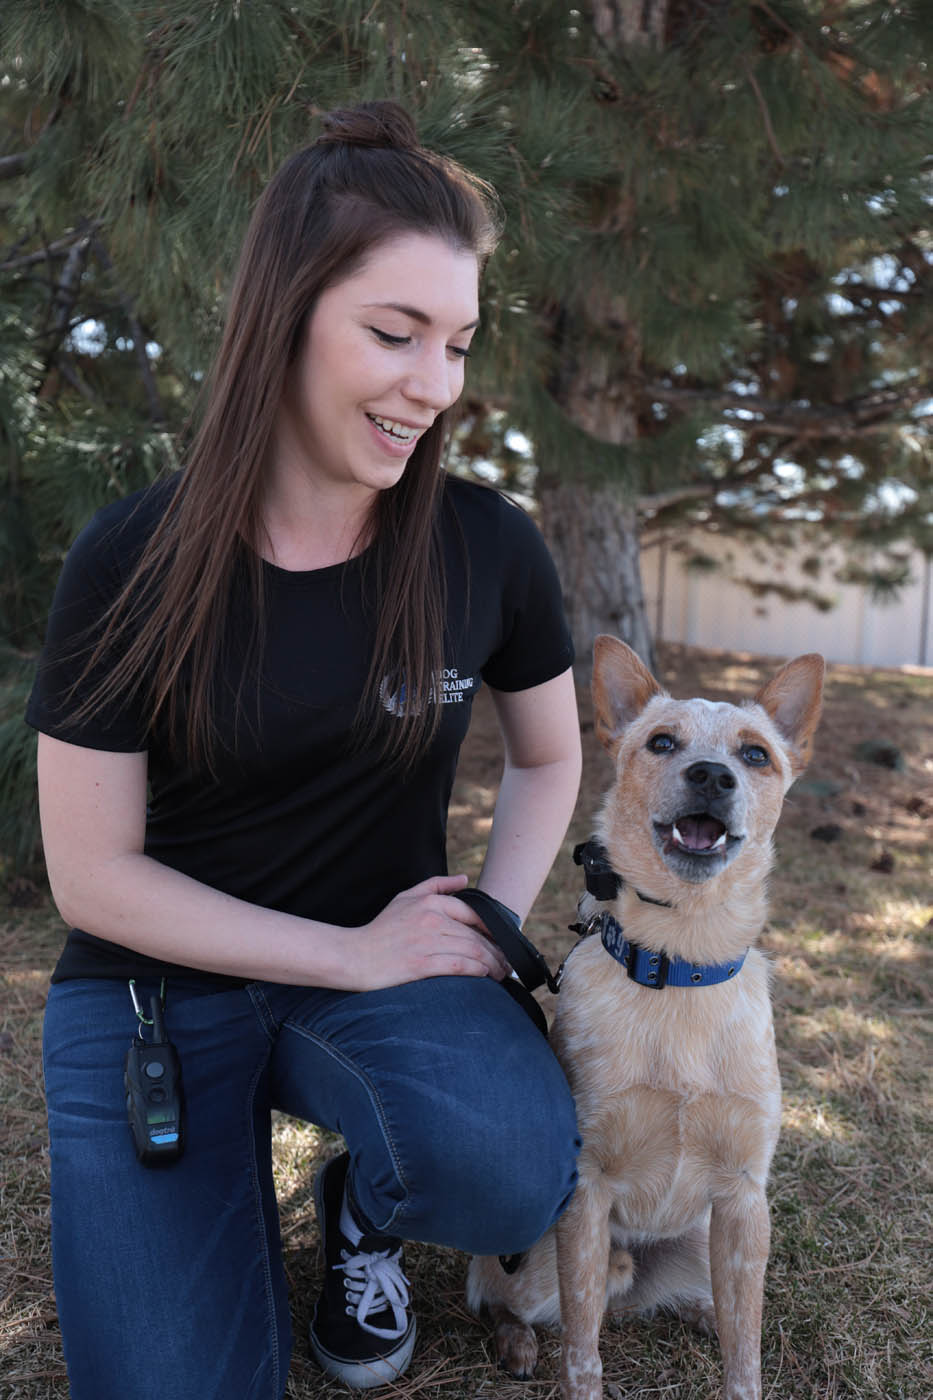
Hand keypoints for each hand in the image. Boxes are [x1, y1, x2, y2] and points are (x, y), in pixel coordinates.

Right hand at [348, 874, 511, 990]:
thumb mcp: (405, 898)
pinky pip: (459, 966)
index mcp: (429, 903)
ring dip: (492, 964)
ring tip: (500, 973)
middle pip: (476, 935)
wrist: (354, 956)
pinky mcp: (422, 964)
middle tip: (507, 963)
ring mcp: (426, 942)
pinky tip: (484, 976)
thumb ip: (436, 885)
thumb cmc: (381, 929)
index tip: (502, 942)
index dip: (493, 929)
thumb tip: (464, 878)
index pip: (473, 914)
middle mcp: (431, 920)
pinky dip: (476, 971)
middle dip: (497, 951)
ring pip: (472, 950)